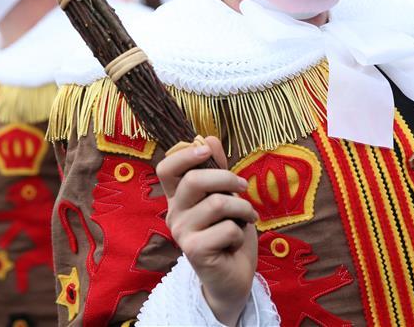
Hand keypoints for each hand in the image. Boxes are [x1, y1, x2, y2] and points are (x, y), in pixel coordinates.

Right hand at [157, 136, 258, 325]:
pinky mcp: (194, 251)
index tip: (206, 150)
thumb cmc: (229, 233)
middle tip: (243, 188)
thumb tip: (207, 136)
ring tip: (247, 218)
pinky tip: (235, 242)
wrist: (234, 277)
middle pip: (193, 180)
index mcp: (178, 196)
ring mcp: (181, 233)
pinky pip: (226, 228)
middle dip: (226, 179)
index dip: (185, 153)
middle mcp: (174, 213)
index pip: (166, 167)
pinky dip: (240, 233)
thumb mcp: (227, 196)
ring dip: (242, 209)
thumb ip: (217, 169)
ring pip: (216, 204)